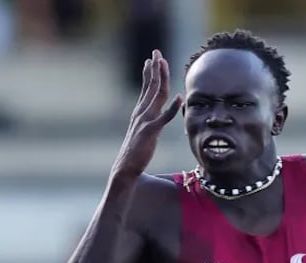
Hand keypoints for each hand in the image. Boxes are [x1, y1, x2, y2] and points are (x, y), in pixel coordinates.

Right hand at [112, 50, 181, 180]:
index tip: (151, 59)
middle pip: (152, 86)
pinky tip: (180, 98)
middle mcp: (142, 113)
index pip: (146, 89)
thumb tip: (156, 118)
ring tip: (164, 63)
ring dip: (161, 78)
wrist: (126, 167)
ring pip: (156, 95)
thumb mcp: (143, 134)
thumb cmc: (135, 154)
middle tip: (157, 52)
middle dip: (155, 68)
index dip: (149, 73)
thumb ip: (150, 124)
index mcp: (140, 113)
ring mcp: (145, 120)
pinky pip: (163, 117)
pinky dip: (172, 108)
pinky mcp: (151, 131)